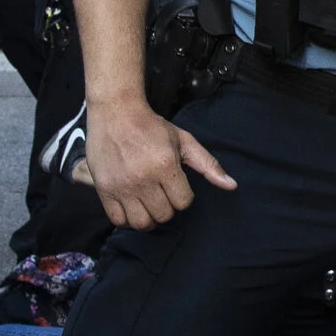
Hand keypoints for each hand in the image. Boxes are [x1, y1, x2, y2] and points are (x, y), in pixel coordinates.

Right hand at [85, 97, 235, 229]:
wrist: (116, 113)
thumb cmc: (151, 127)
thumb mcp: (184, 141)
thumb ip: (208, 165)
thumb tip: (231, 185)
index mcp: (165, 166)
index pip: (183, 202)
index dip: (183, 196)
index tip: (176, 185)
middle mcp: (142, 179)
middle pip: (164, 215)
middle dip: (167, 207)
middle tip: (162, 193)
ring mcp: (121, 186)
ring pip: (142, 223)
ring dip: (149, 217)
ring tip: (148, 203)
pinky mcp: (104, 189)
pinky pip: (119, 220)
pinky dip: (128, 219)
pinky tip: (132, 205)